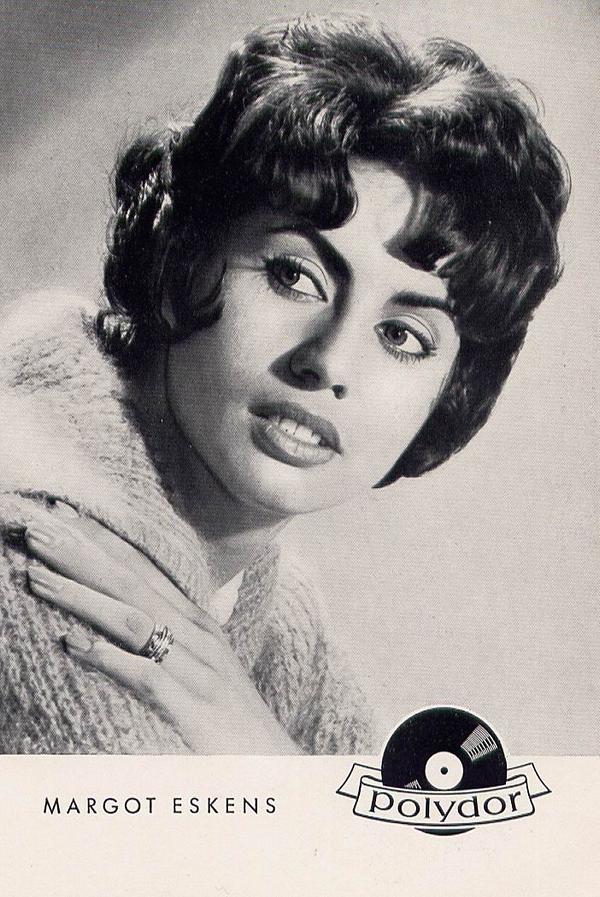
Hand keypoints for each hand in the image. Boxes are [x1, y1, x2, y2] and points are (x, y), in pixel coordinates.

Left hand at [24, 503, 300, 753]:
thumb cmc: (229, 717)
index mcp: (194, 620)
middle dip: (79, 553)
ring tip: (35, 578)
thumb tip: (121, 617)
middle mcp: (195, 634)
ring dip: (81, 597)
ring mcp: (195, 669)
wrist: (275, 765)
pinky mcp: (192, 709)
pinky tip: (72, 645)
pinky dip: (109, 659)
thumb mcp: (202, 664)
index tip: (59, 511)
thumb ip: (168, 634)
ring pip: (131, 621)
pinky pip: (146, 678)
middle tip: (35, 528)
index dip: (98, 538)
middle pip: (129, 583)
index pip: (139, 567)